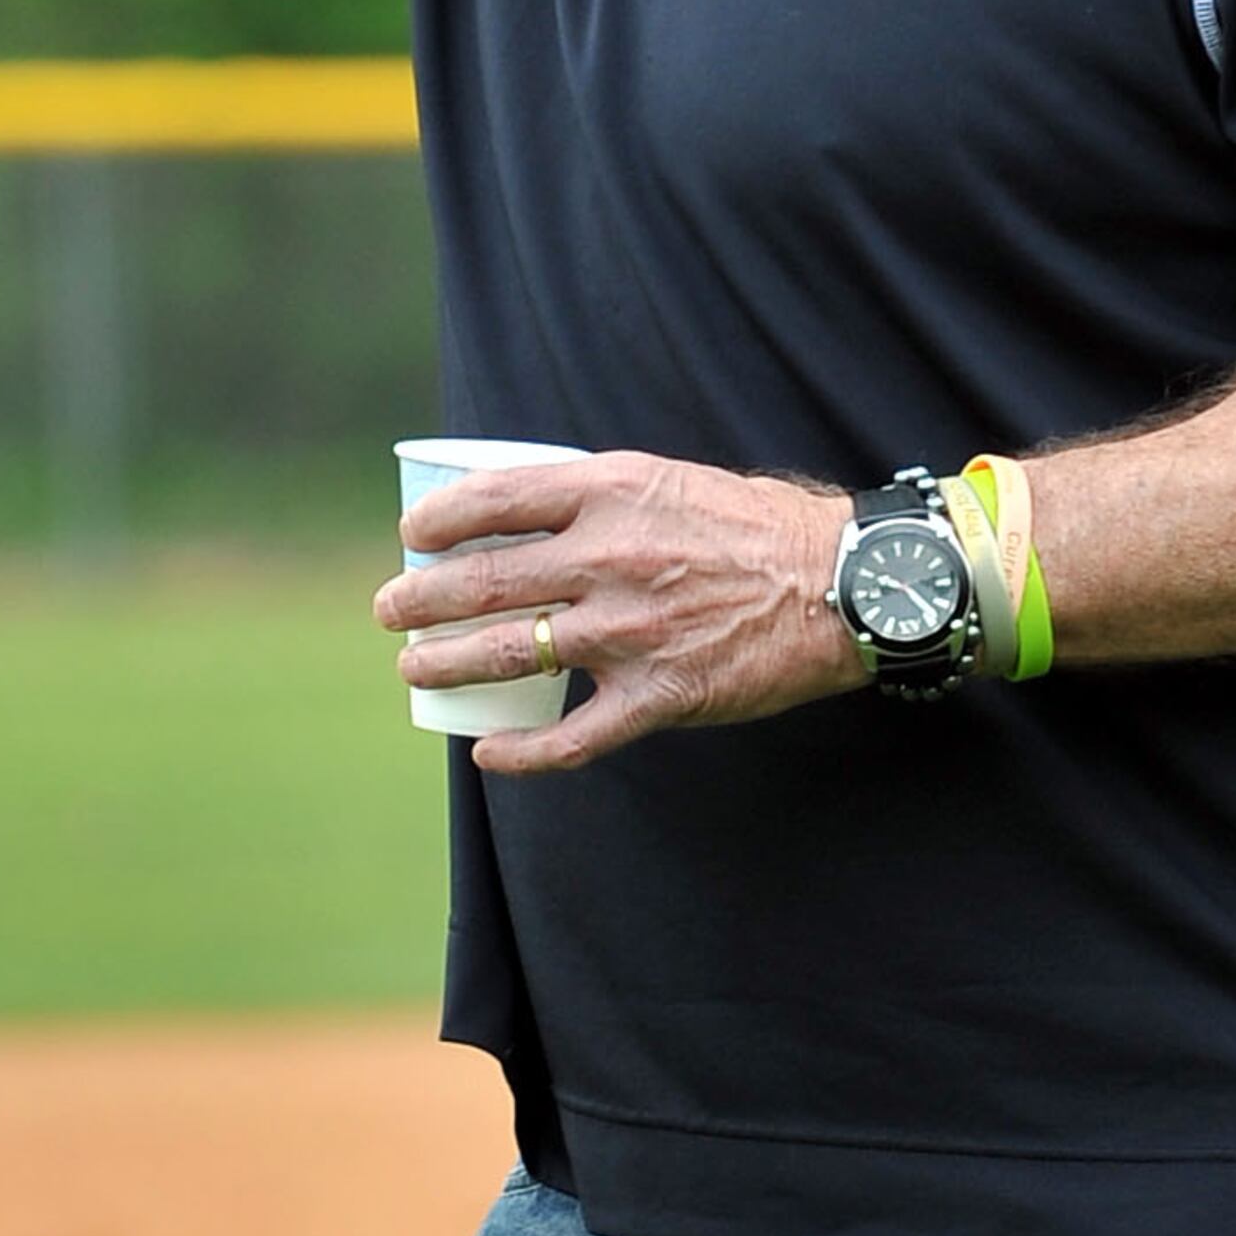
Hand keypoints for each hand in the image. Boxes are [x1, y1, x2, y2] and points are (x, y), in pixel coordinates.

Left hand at [381, 452, 868, 774]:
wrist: (843, 585)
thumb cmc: (758, 527)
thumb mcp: (668, 481)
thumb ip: (598, 497)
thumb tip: (522, 514)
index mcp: (611, 495)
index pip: (493, 501)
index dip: (438, 522)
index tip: (413, 536)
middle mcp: (610, 561)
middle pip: (484, 583)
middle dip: (419, 601)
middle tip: (392, 612)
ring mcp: (631, 634)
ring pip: (510, 655)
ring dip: (446, 666)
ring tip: (416, 670)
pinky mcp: (660, 697)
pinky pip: (572, 737)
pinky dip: (521, 752)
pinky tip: (489, 753)